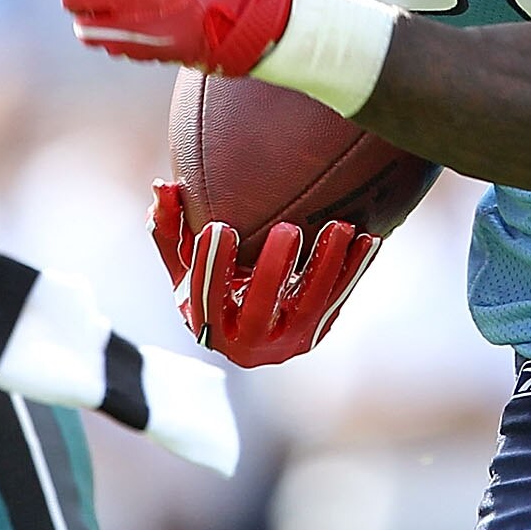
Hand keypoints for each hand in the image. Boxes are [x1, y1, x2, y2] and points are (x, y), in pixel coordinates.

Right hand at [151, 181, 380, 366]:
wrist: (250, 325)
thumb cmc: (209, 283)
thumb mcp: (183, 263)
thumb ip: (170, 228)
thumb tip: (162, 186)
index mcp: (210, 326)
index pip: (207, 298)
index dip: (212, 266)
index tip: (220, 227)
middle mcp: (249, 343)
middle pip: (261, 308)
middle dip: (274, 270)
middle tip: (287, 229)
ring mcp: (287, 341)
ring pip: (311, 307)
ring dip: (328, 266)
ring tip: (341, 226)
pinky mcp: (317, 330)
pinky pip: (338, 300)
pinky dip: (354, 270)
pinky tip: (369, 239)